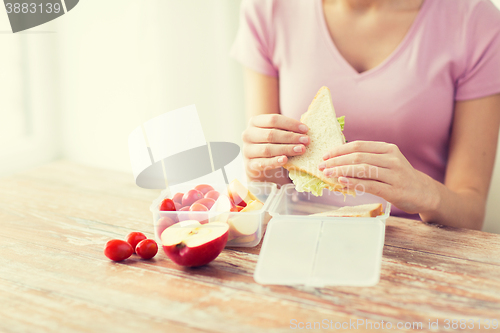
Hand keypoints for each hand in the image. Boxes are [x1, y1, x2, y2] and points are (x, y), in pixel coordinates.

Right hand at [242, 114, 309, 175]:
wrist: (258, 162)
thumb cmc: (271, 143)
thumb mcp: (276, 133)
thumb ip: (286, 130)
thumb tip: (304, 130)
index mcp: (254, 122)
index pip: (273, 119)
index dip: (290, 124)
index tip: (306, 129)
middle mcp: (248, 134)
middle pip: (271, 134)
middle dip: (291, 137)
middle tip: (306, 141)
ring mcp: (247, 150)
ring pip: (267, 149)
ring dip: (286, 149)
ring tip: (300, 150)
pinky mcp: (249, 164)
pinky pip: (262, 163)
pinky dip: (274, 161)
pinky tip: (285, 160)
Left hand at [318, 141, 436, 213]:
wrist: (423, 193)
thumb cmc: (399, 176)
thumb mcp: (387, 161)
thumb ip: (368, 158)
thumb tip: (338, 159)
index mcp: (387, 149)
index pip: (358, 145)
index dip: (339, 150)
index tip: (325, 155)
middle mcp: (391, 159)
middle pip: (358, 157)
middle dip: (336, 161)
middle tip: (322, 166)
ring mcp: (394, 175)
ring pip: (362, 170)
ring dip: (342, 171)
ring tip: (327, 174)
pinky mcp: (394, 190)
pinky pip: (370, 185)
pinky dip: (354, 183)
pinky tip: (342, 183)